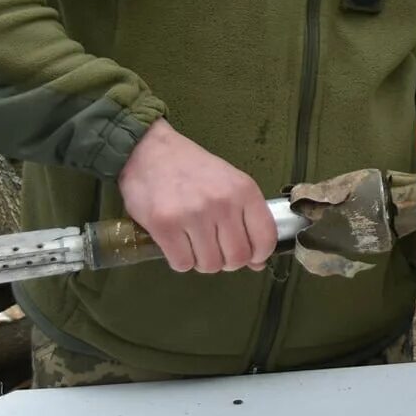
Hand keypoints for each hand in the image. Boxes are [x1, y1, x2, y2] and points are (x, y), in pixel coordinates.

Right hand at [116, 119, 277, 273]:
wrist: (149, 151)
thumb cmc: (193, 169)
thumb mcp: (229, 184)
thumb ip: (247, 219)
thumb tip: (258, 262)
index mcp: (244, 190)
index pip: (265, 238)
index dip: (258, 255)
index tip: (249, 256)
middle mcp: (222, 203)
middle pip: (237, 258)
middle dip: (227, 262)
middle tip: (215, 250)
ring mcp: (193, 215)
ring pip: (210, 265)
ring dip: (202, 261)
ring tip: (194, 244)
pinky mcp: (164, 225)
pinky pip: (182, 264)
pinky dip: (180, 261)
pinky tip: (177, 244)